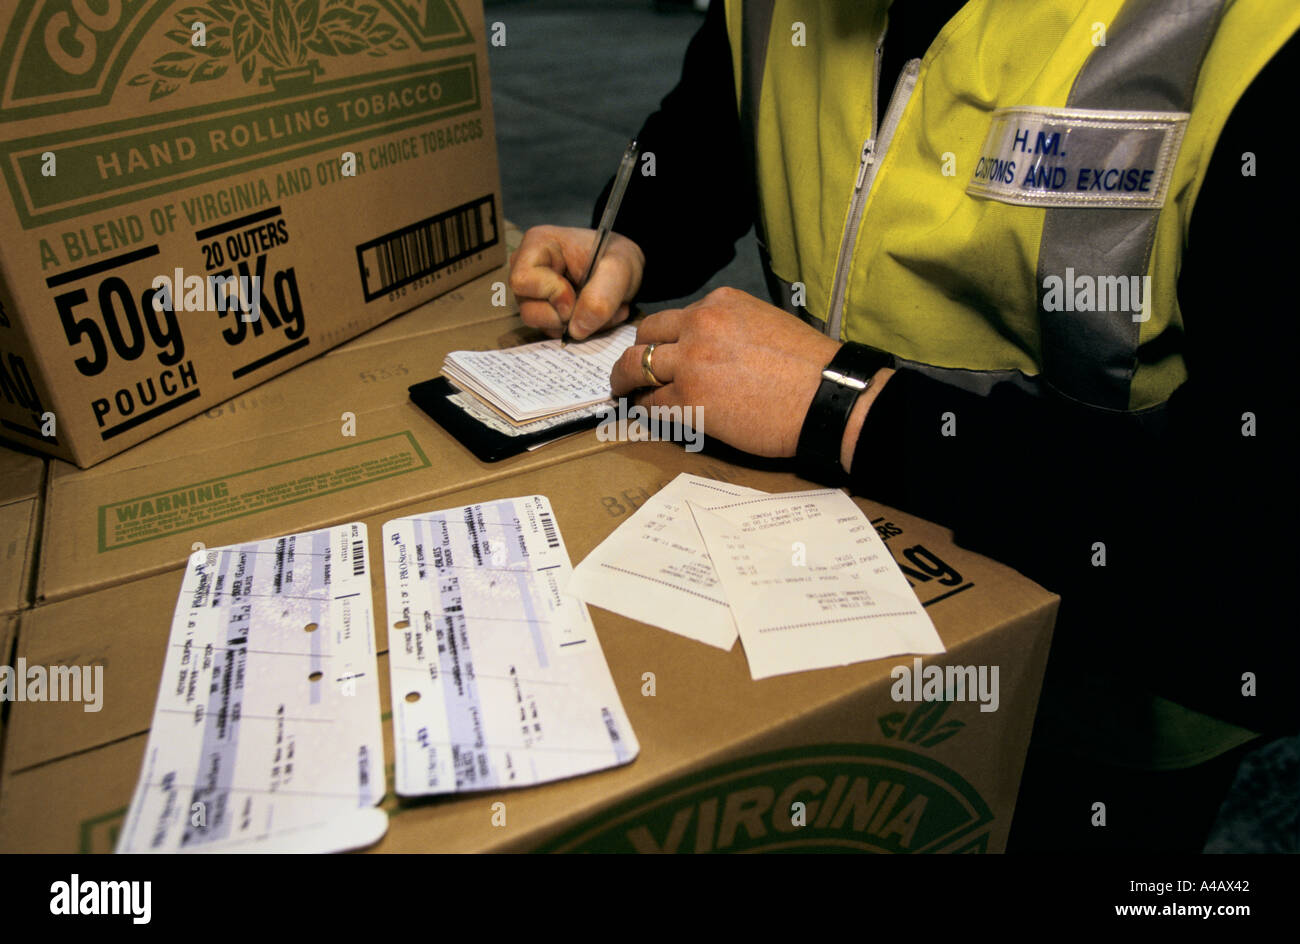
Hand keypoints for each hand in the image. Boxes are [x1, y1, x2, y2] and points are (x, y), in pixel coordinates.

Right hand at [508, 225, 645, 339]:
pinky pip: (555, 332)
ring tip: (604, 310)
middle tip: (599, 306)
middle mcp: (527, 270)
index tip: (577, 294)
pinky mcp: (544, 311)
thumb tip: (576, 329)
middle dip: (568, 317)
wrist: (624, 267)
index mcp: (536, 245)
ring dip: (579, 325)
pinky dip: (581, 329)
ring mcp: (533, 294)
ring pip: (543, 326)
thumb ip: (601, 297)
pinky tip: (596, 314)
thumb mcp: (619, 269)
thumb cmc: (616, 256)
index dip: (552, 294)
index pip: (523, 281)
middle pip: (529, 311)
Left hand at [611, 288, 893, 466]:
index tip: (658, 352)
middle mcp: (700, 325)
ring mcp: (691, 362)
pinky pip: (652, 403)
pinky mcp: (690, 399)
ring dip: (626, 382)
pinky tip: (647, 415)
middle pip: (646, 336)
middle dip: (634, 354)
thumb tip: (711, 349)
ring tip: (623, 394)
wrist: (827, 398)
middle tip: (628, 372)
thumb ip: (730, 328)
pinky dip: (645, 409)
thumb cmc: (809, 368)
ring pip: (636, 367)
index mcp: (720, 304)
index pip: (674, 317)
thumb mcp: (764, 324)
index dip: (661, 338)